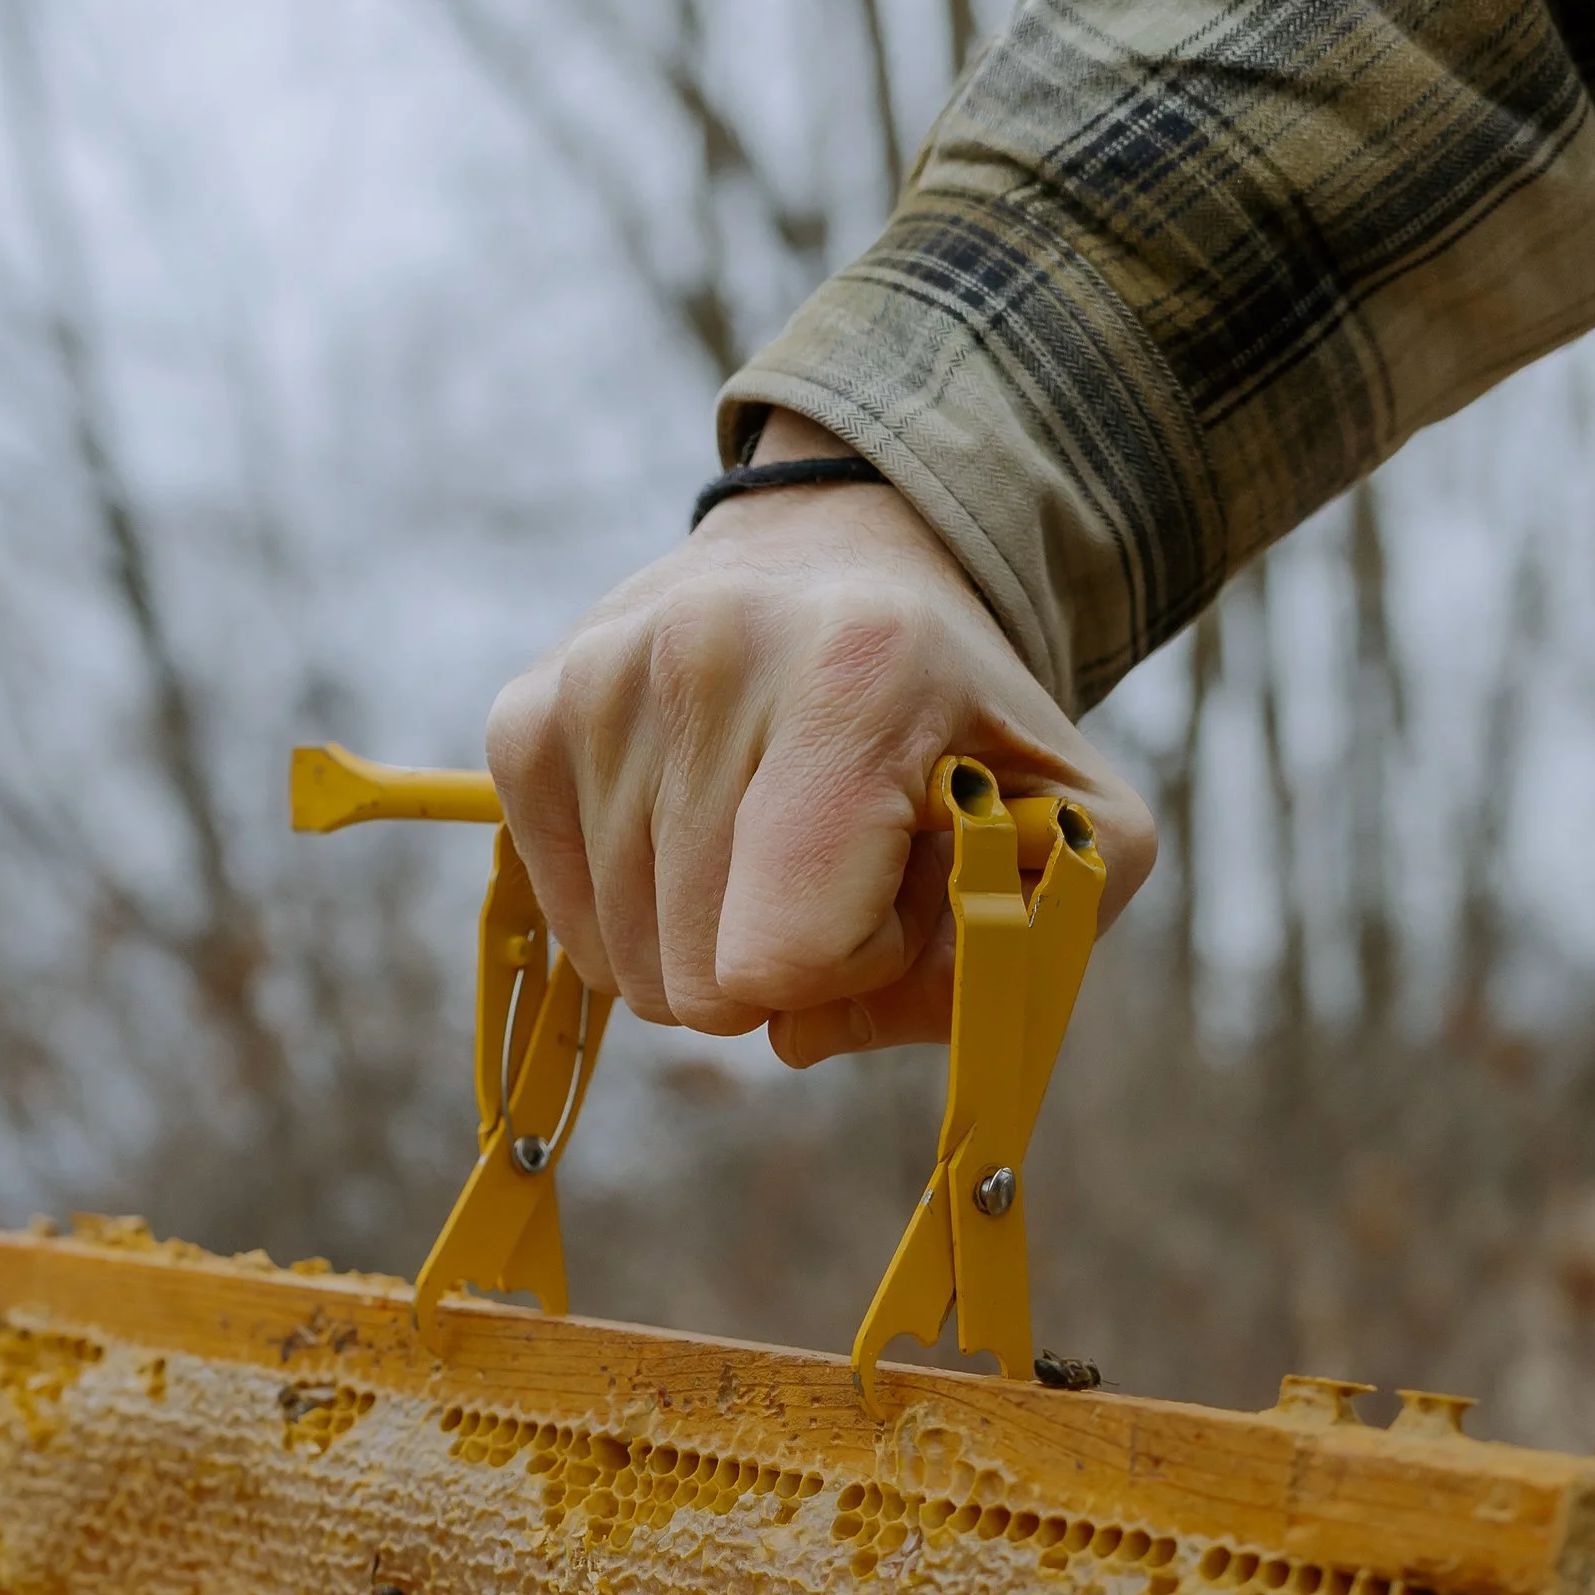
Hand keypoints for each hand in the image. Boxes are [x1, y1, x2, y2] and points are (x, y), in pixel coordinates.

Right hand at [485, 423, 1152, 1067]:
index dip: (853, 967)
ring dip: (709, 940)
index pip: (782, 956)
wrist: (839, 560)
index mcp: (859, 673)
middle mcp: (707, 655)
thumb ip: (1008, 956)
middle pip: (699, 983)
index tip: (892, 894)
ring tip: (766, 832)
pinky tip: (691, 825)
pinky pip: (569, 926)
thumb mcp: (1068, 824)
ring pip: (627, 970)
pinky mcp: (526, 719)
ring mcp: (600, 684)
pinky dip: (636, 913)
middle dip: (780, 963)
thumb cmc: (958, 720)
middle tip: (829, 862)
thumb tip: (794, 1034)